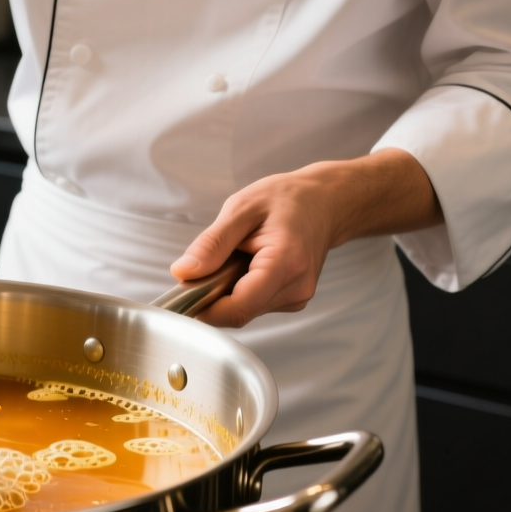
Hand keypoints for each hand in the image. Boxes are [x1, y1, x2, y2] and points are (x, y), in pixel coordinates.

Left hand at [169, 149, 442, 326]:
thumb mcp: (242, 209)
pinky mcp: (293, 300)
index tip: (183, 291)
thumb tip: (183, 273)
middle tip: (211, 261)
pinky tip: (250, 263)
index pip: (237, 308)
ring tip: (238, 255)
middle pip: (238, 312)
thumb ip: (211, 244)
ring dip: (228, 290)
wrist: (326, 202)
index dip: (203, 307)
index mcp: (285, 264)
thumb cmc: (287, 199)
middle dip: (214, 293)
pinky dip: (242, 288)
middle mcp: (296, 288)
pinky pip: (254, 304)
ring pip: (244, 310)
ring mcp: (297, 298)